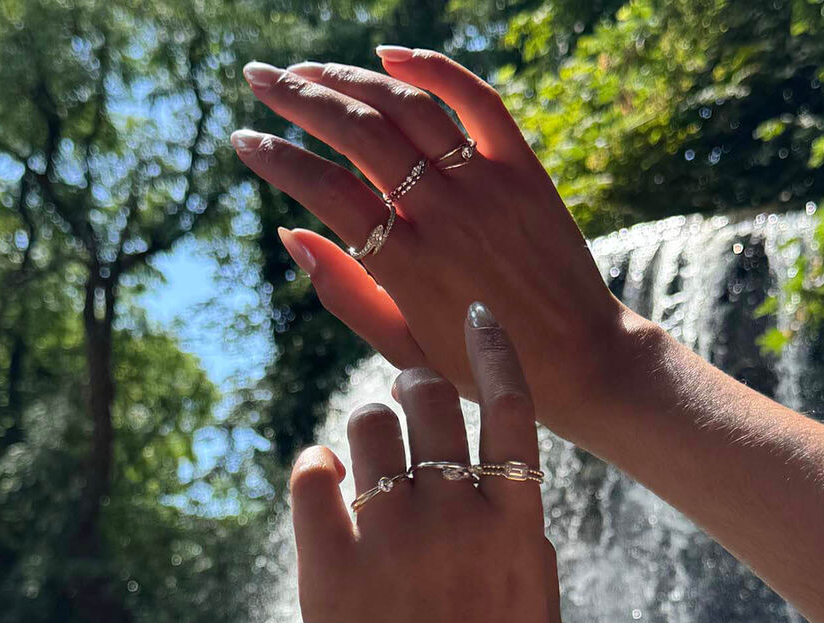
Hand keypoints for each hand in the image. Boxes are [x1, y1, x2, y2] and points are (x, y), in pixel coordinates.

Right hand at [232, 48, 654, 446]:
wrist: (580, 361)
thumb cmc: (482, 365)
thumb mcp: (404, 348)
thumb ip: (345, 293)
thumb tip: (289, 233)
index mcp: (408, 266)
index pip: (325, 191)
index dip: (277, 159)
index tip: (243, 140)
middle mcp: (445, 216)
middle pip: (359, 133)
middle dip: (298, 97)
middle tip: (258, 78)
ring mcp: (489, 187)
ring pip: (408, 108)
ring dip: (350, 78)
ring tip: (308, 70)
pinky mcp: (526, 170)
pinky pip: (478, 100)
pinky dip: (434, 68)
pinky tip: (390, 56)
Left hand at [290, 304, 562, 622]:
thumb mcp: (543, 621)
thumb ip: (527, 545)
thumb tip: (507, 492)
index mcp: (516, 525)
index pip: (512, 405)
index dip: (494, 349)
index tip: (478, 316)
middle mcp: (453, 514)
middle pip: (428, 397)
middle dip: (417, 386)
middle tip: (409, 401)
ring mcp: (386, 536)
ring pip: (363, 426)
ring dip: (365, 430)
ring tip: (367, 459)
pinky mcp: (326, 564)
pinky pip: (309, 477)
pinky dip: (315, 471)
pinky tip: (326, 487)